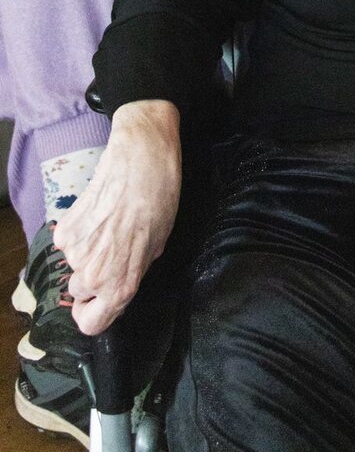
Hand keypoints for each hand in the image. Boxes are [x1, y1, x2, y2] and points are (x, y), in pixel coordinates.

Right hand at [54, 101, 180, 335]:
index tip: (98, 302)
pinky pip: (68, 243)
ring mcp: (76, 253)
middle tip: (113, 250)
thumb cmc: (159, 200)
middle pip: (80, 294)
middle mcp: (94, 275)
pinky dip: (79, 232)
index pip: (92, 325)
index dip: (95, 314)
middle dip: (93, 277)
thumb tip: (119, 282)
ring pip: (74, 266)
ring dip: (87, 251)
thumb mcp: (157, 246)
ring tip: (110, 225)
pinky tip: (98, 213)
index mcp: (120, 285)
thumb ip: (133, 272)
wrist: (141, 159)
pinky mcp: (65, 230)